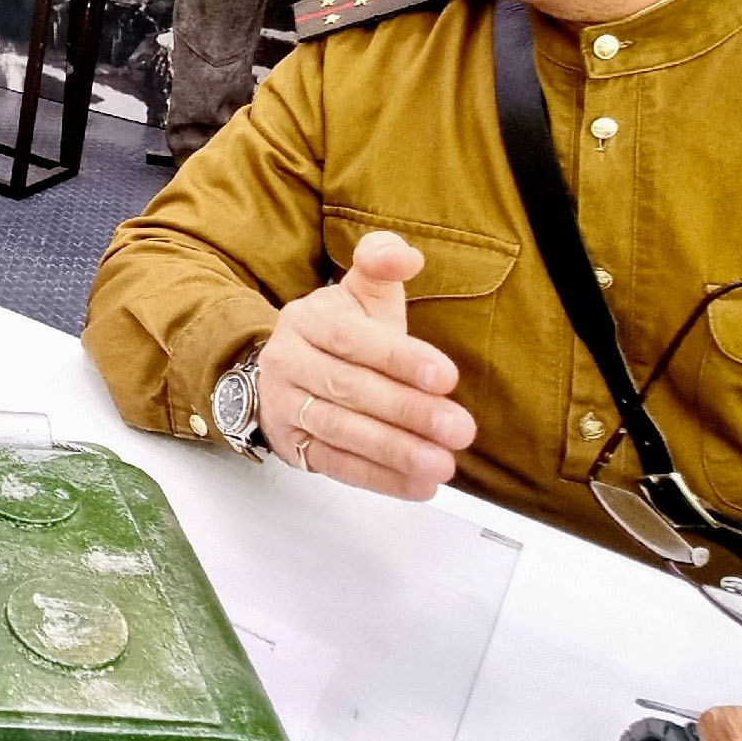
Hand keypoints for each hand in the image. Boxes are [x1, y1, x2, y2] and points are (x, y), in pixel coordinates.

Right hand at [258, 229, 475, 500]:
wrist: (283, 370)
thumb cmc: (339, 332)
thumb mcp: (359, 293)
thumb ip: (382, 264)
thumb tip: (404, 255)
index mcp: (307, 320)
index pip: (352, 340)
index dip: (399, 358)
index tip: (446, 377)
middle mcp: (288, 363)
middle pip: (348, 389)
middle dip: (407, 410)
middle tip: (458, 428)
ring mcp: (286, 407)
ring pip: (340, 430)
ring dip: (394, 451)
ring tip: (441, 462)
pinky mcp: (293, 446)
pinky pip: (335, 465)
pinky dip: (378, 478)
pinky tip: (418, 485)